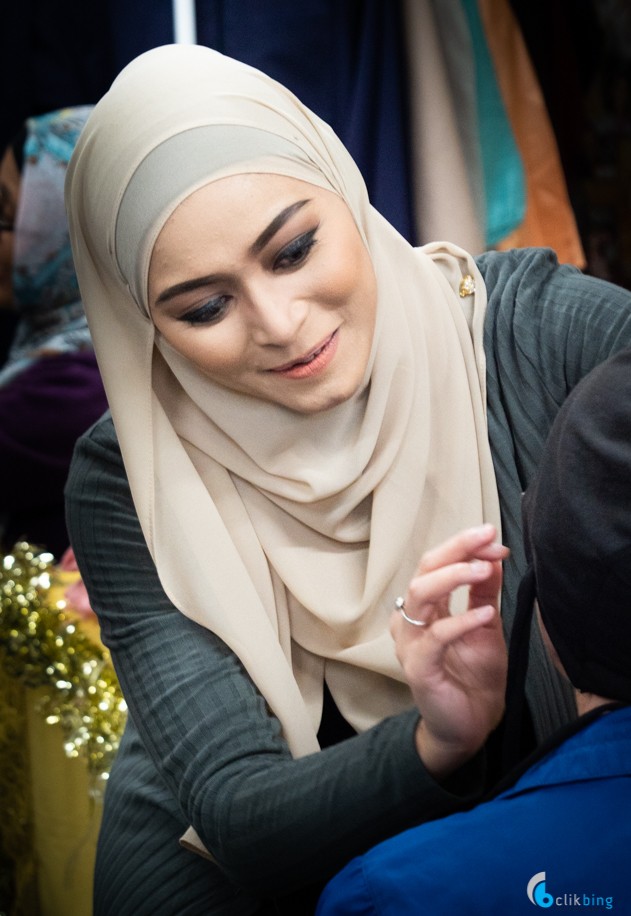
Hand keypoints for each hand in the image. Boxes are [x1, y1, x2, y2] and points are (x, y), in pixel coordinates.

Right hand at [390, 524, 508, 778]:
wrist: (472, 726)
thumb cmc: (474, 677)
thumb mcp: (486, 625)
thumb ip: (484, 593)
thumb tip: (493, 556)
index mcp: (426, 607)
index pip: (436, 564)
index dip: (463, 546)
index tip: (493, 537)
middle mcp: (412, 620)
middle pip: (425, 570)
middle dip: (456, 549)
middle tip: (487, 536)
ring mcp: (411, 643)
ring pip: (420, 595)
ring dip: (453, 576)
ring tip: (484, 569)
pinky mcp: (418, 668)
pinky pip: (435, 637)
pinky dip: (461, 622)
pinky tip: (485, 614)